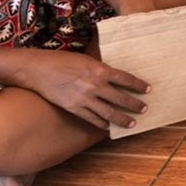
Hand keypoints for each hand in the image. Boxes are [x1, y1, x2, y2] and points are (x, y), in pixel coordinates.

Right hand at [24, 50, 150, 128]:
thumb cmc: (61, 60)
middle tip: (144, 109)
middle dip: (134, 105)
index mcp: (99, 69)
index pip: (125, 79)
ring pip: (108, 112)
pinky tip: (108, 127)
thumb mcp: (85, 59)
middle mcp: (95, 85)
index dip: (138, 85)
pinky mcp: (74, 108)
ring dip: (122, 119)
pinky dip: (102, 124)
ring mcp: (84, 98)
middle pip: (120, 98)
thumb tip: (112, 75)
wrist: (38, 70)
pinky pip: (92, 119)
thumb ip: (99, 68)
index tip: (148, 89)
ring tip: (132, 123)